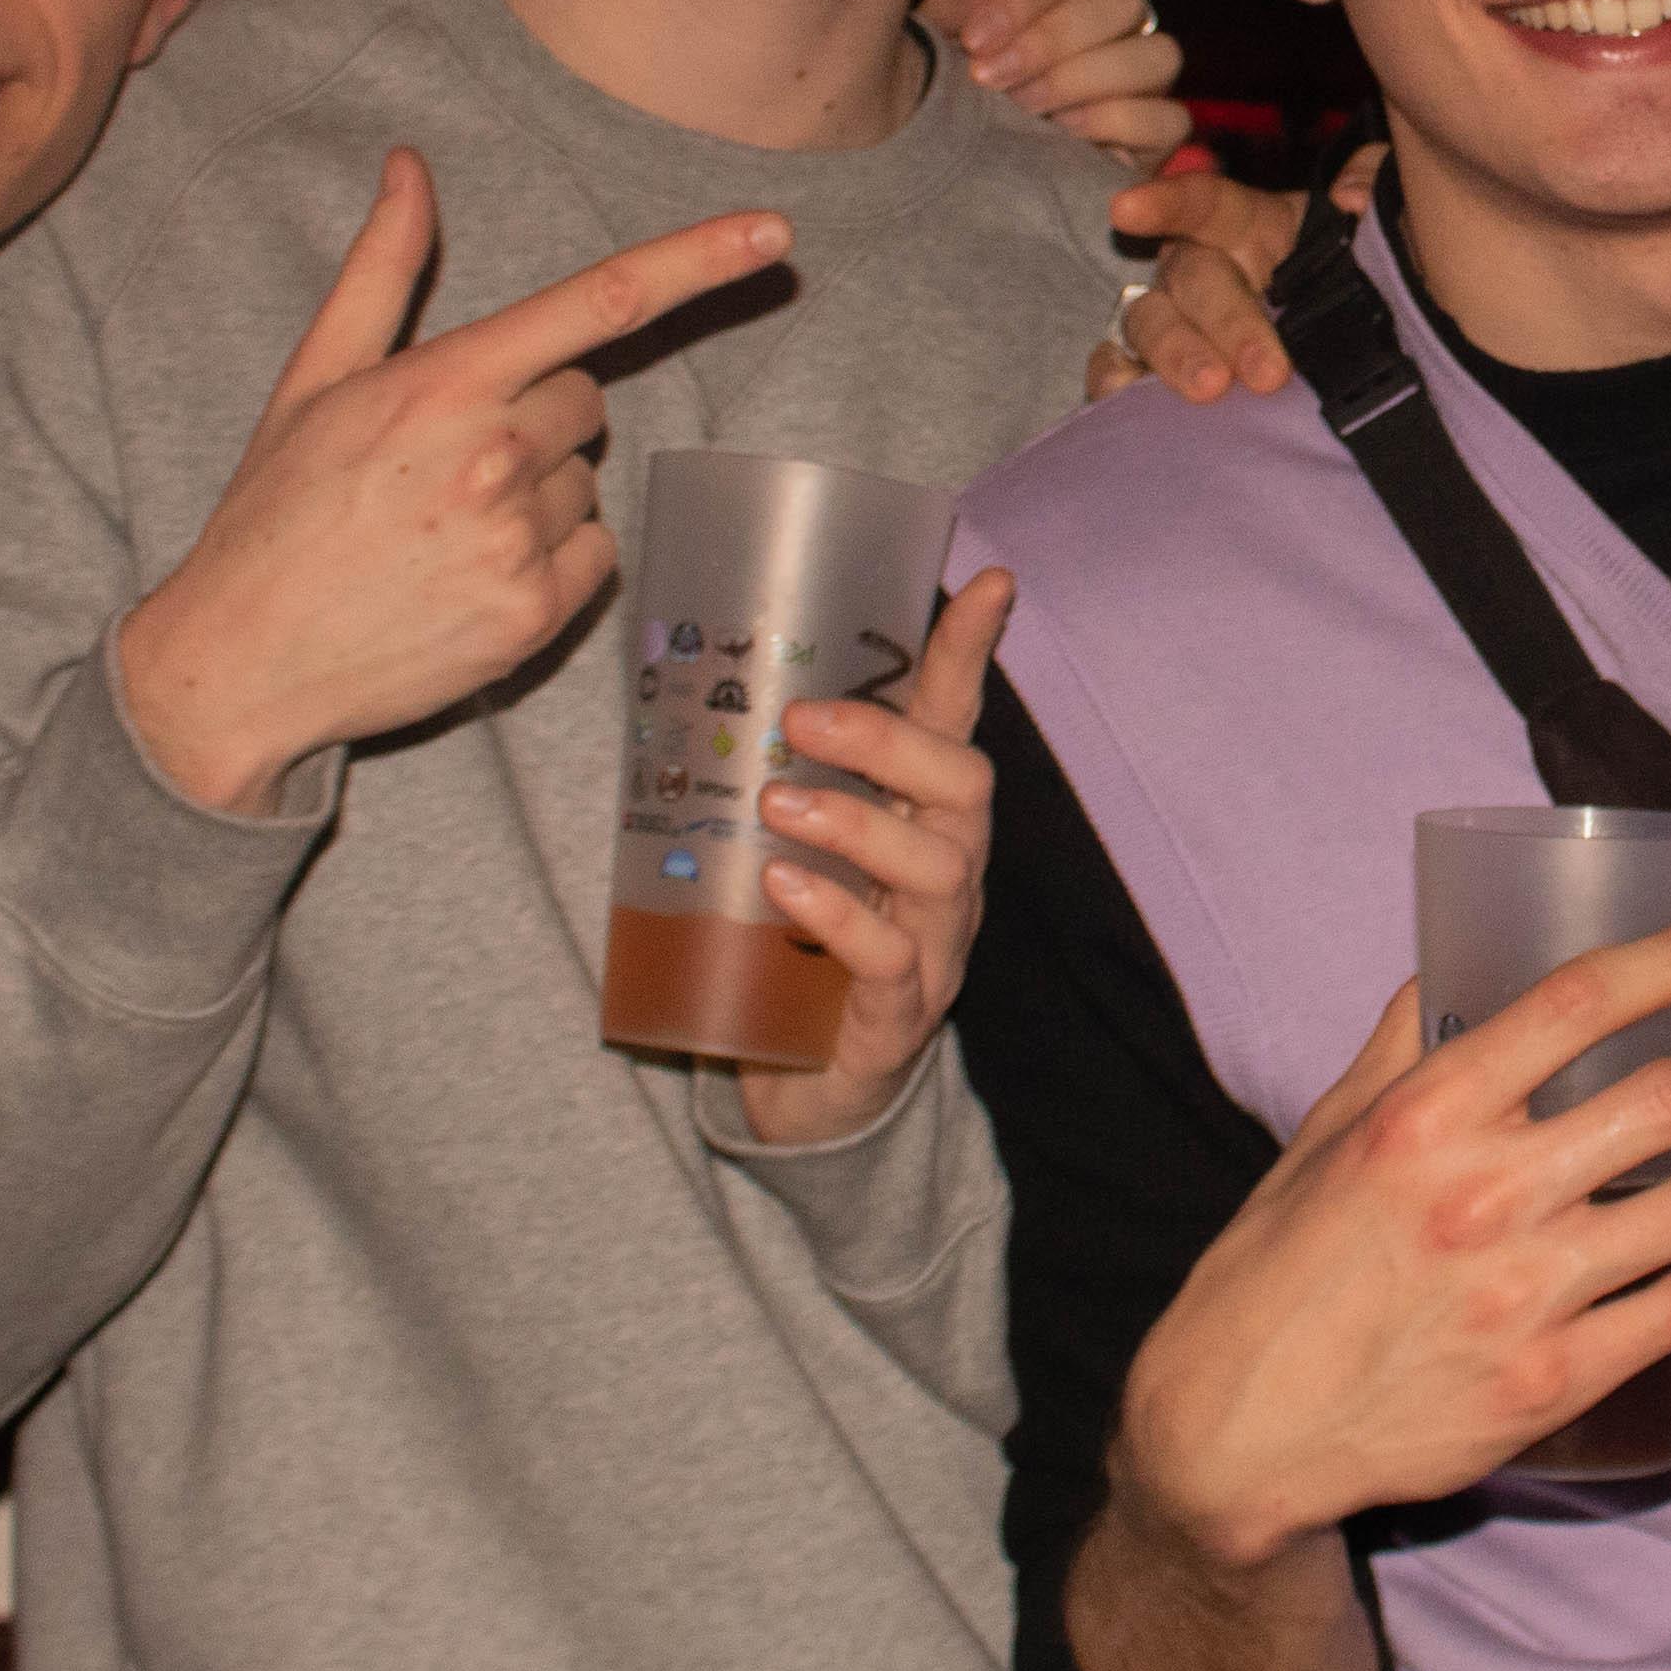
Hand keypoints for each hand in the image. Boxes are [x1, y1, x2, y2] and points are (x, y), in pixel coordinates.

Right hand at [113, 151, 791, 814]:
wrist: (240, 661)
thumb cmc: (275, 512)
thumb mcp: (315, 379)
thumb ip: (382, 268)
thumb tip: (410, 164)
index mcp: (442, 384)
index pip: (599, 301)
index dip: (697, 260)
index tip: (774, 231)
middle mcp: (491, 455)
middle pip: (587, 399)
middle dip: (537, 415)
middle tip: (447, 462)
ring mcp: (516, 539)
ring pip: (586, 480)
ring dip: (538, 492)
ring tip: (444, 528)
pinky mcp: (533, 614)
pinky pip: (595, 552)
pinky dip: (552, 559)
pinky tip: (471, 573)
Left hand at [724, 566, 1016, 1146]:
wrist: (802, 1090)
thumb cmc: (794, 949)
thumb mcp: (787, 852)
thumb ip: (764, 785)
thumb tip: (680, 690)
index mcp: (922, 820)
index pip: (953, 721)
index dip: (970, 654)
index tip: (990, 580)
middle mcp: (947, 872)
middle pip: (965, 785)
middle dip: (891, 741)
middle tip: (802, 721)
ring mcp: (935, 944)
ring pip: (937, 867)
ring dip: (857, 824)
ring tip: (776, 806)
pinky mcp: (900, 1012)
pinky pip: (889, 957)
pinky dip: (840, 915)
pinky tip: (785, 889)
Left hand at [928, 0, 1189, 161]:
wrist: (955, 173)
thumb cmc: (951, 99)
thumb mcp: (937, 49)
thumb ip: (955, 9)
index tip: (972, 41)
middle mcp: (1112, 29)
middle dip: (1052, 38)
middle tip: (992, 79)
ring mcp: (1144, 81)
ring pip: (1156, 54)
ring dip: (1084, 78)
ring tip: (1025, 110)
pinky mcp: (1159, 137)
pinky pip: (1168, 118)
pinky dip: (1117, 122)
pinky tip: (1065, 136)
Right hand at [1087, 145, 1380, 405]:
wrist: (1374, 368)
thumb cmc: (1369, 286)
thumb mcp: (1383, 229)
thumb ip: (1375, 187)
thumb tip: (1351, 197)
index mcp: (1250, 227)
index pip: (1202, 202)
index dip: (1165, 203)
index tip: (1124, 210)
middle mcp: (1202, 271)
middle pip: (1190, 278)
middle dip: (1225, 320)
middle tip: (1268, 371)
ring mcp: (1177, 325)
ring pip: (1150, 324)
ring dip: (1175, 356)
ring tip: (1213, 390)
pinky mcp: (1161, 379)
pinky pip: (1119, 375)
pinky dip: (1114, 383)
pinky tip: (1126, 394)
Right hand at [1107, 922, 1670, 1570]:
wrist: (1242, 1428)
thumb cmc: (1280, 1269)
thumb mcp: (1324, 1136)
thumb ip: (1399, 1049)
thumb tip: (1453, 970)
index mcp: (1427, 1117)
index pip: (1578, 1002)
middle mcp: (1483, 1195)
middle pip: (1670, 1100)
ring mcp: (1523, 1295)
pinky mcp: (1549, 1381)